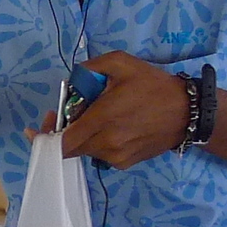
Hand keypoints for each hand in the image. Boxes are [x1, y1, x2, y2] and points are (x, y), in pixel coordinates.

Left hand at [58, 51, 189, 168]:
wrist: (186, 113)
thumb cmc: (153, 86)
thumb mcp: (122, 63)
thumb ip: (91, 68)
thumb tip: (73, 78)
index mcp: (102, 118)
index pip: (63, 140)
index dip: (46, 135)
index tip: (40, 127)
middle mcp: (106, 143)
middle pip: (71, 147)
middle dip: (65, 132)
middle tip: (70, 114)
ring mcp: (116, 156)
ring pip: (86, 150)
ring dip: (84, 136)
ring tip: (98, 117)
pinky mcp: (125, 163)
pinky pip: (101, 155)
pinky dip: (99, 142)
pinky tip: (113, 127)